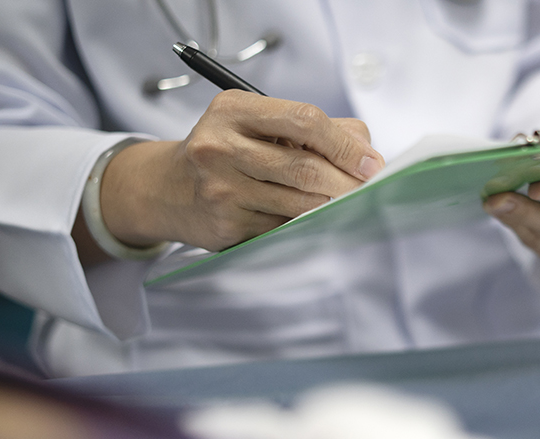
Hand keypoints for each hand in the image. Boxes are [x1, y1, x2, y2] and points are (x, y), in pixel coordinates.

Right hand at [96, 90, 384, 252]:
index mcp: (233, 110)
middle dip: (346, 183)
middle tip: (367, 190)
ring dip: (330, 206)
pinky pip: (284, 227)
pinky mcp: (226, 225)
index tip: (371, 164)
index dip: (345, 145)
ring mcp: (220, 189)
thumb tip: (367, 154)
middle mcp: (220, 146)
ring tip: (342, 203)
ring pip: (299, 203)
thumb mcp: (258, 122)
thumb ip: (315, 129)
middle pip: (305, 167)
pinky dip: (305, 224)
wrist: (167, 188)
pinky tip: (309, 219)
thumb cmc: (228, 150)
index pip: (305, 120)